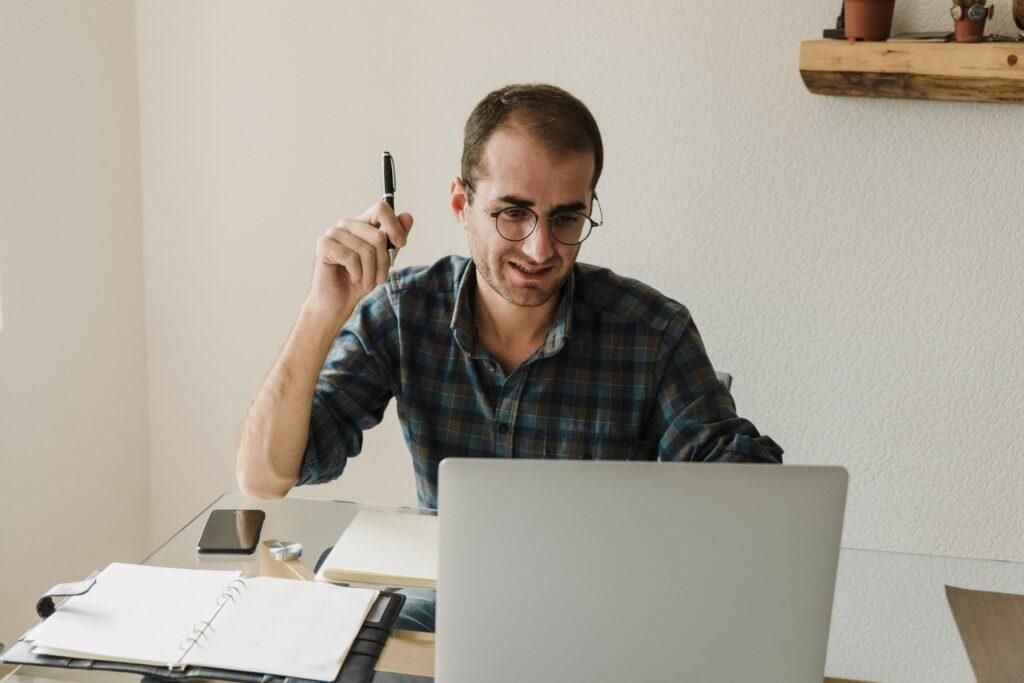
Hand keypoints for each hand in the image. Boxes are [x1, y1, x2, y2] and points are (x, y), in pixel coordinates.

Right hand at [306, 201, 412, 321]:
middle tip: (380, 279)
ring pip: (366, 250)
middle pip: (378, 236)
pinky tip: (352, 278)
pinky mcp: (324, 245)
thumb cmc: (360, 281)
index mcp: (361, 224)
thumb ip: (394, 239)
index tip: (401, 244)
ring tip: (366, 282)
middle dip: (384, 263)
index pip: (381, 209)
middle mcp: (347, 224)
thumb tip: (408, 216)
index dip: (394, 226)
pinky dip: (357, 274)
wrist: (338, 302)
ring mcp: (334, 233)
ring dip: (371, 273)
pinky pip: (351, 257)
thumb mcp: (384, 260)